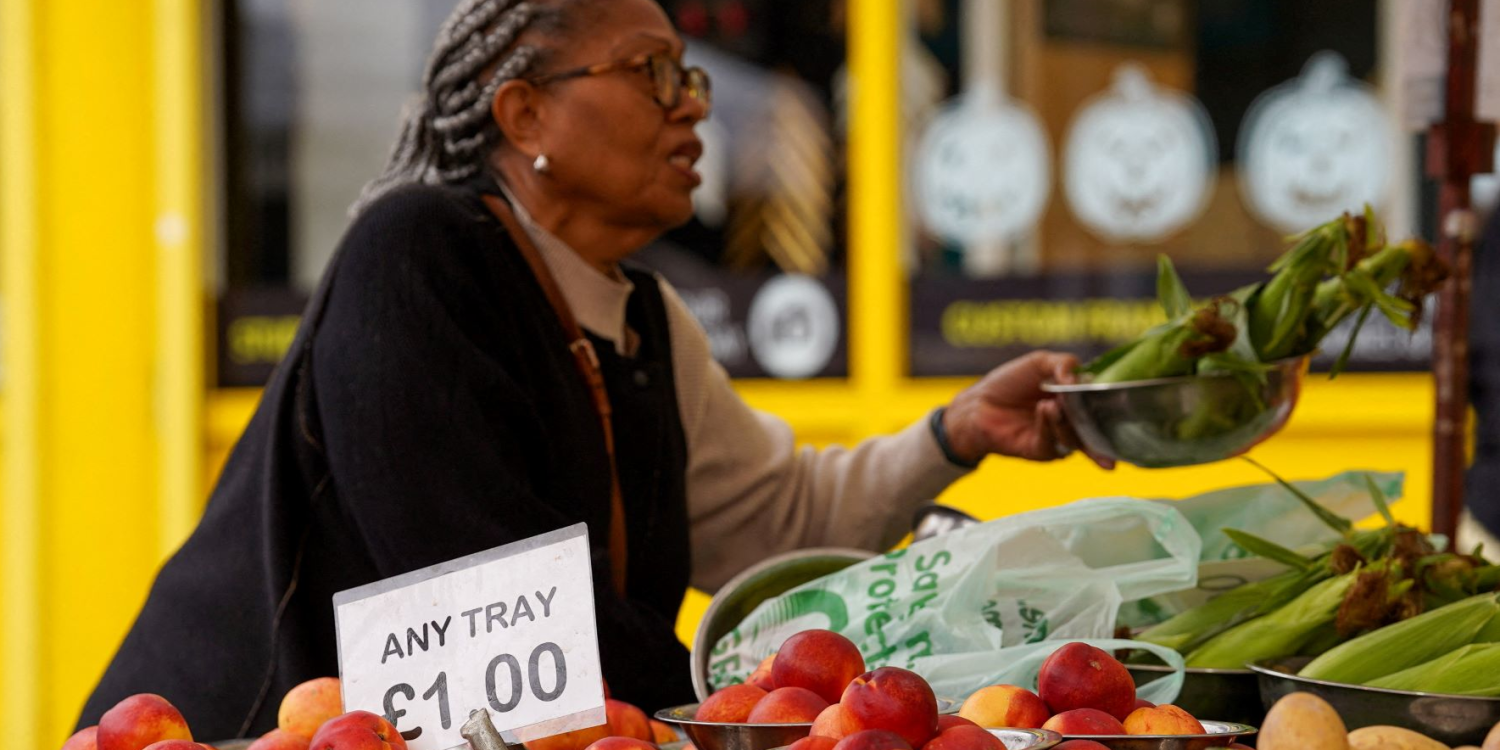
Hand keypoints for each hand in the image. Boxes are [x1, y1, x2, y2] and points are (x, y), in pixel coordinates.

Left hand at [942, 351, 1114, 468]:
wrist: (978, 405)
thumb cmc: (1008, 383)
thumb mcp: (1039, 363)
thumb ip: (1063, 363)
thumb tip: (1078, 378)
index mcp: (1076, 399)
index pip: (1102, 403)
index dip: (1112, 402)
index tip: (1121, 398)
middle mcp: (1073, 421)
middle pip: (1097, 426)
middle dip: (1096, 419)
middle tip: (1090, 406)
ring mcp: (1060, 438)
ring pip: (1077, 436)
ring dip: (1067, 420)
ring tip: (1053, 405)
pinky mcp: (1043, 451)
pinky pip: (1055, 443)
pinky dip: (1050, 425)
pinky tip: (1043, 410)